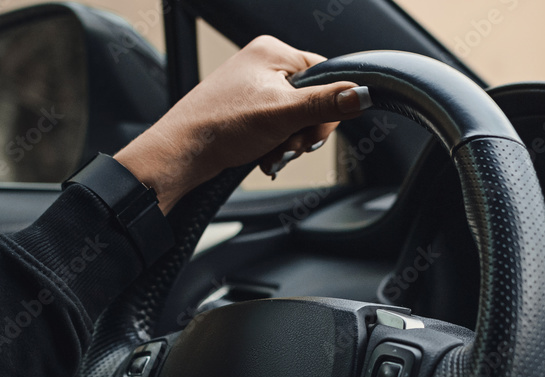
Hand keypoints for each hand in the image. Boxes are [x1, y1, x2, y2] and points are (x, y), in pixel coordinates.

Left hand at [115, 35, 371, 212]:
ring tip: (273, 153)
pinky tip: (264, 156)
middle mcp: (262, 65)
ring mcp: (252, 88)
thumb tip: (362, 94)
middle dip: (305, 130)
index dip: (328, 106)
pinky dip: (275, 145)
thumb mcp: (284, 114)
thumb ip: (326, 104)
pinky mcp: (244, 111)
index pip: (325, 73)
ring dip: (290, 142)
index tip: (315, 130)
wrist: (182, 153)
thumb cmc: (221, 126)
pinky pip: (276, 127)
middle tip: (292, 145)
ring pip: (294, 118)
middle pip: (311, 99)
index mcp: (272, 52)